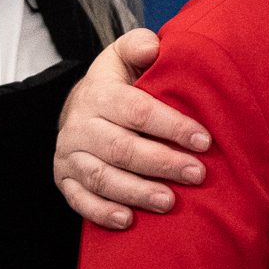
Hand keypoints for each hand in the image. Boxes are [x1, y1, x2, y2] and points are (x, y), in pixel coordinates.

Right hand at [53, 28, 211, 228]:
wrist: (77, 109)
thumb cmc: (116, 84)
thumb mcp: (123, 57)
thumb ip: (139, 47)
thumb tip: (153, 47)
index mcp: (98, 94)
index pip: (137, 111)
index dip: (172, 126)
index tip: (204, 141)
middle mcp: (79, 126)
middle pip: (122, 148)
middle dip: (161, 163)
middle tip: (197, 174)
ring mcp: (69, 155)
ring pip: (102, 177)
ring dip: (137, 191)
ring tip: (169, 202)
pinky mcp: (64, 180)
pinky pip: (79, 200)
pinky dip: (102, 212)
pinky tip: (128, 221)